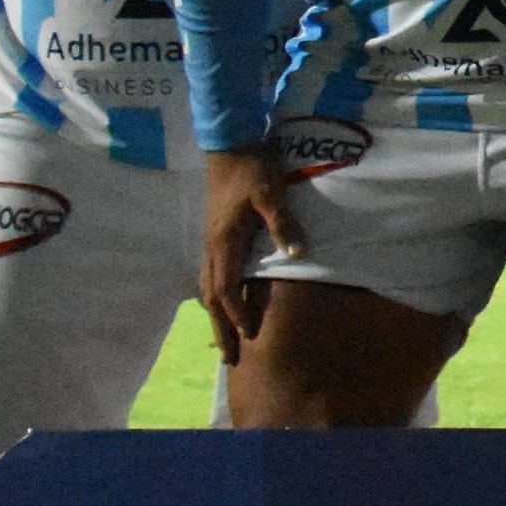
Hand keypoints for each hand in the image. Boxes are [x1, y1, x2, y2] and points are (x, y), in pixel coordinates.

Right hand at [199, 143, 299, 367]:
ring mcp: (211, 243)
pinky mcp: (216, 237)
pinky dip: (216, 298)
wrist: (230, 146)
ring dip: (217, 316)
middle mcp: (212, 248)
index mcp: (224, 242)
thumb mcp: (272, 193)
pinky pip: (212, 276)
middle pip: (212, 297)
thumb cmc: (253, 169)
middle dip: (222, 328)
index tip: (250, 336)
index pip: (226, 288)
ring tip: (226, 341)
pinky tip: (224, 306)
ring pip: (208, 289)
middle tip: (231, 358)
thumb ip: (283, 222)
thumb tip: (298, 252)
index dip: (237, 314)